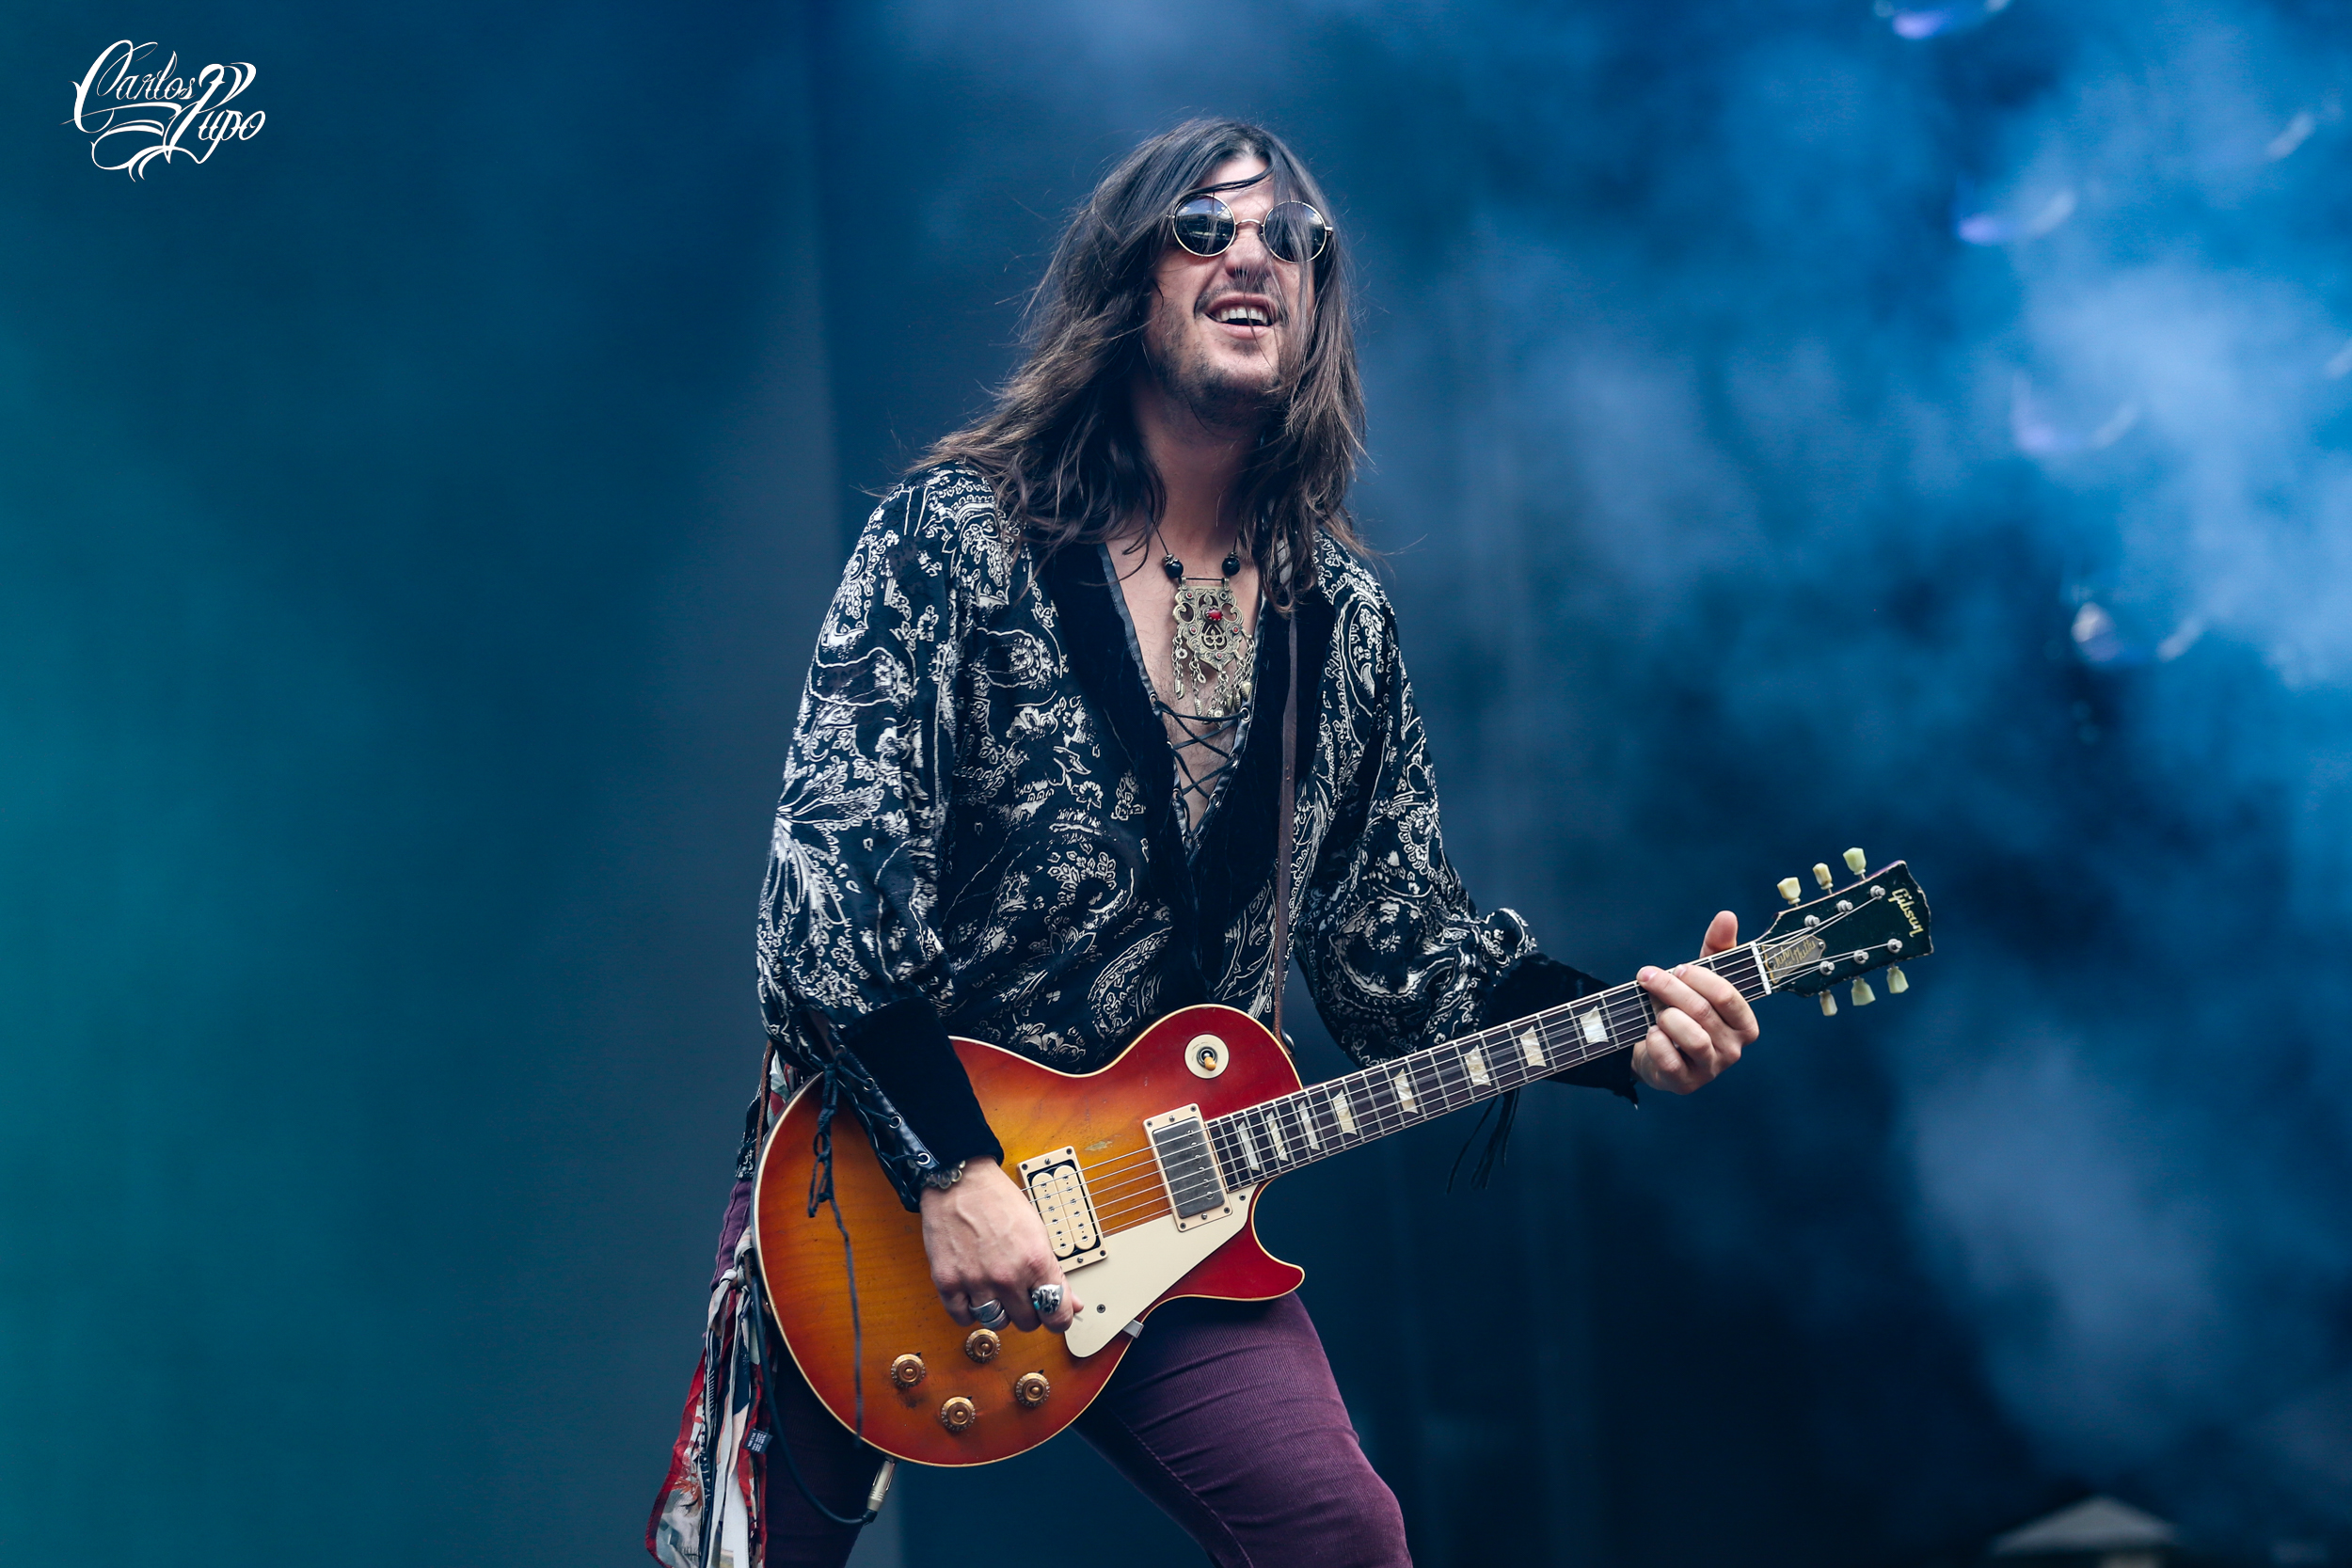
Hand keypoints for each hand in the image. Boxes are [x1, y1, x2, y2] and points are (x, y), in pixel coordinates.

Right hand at [918, 1160, 1080, 1333]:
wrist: (959, 1181)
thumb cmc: (998, 1200)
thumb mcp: (1037, 1231)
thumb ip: (1054, 1272)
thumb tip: (1072, 1304)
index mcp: (1035, 1260)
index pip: (1056, 1315)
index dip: (1059, 1319)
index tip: (1055, 1317)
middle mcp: (1007, 1276)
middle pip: (1027, 1323)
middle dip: (1029, 1312)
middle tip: (1023, 1295)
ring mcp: (975, 1281)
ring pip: (996, 1323)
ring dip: (999, 1312)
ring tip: (997, 1290)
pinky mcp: (948, 1282)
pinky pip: (963, 1317)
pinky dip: (970, 1310)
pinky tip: (974, 1293)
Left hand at [1631, 909, 1758, 1094]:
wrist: (1656, 1048)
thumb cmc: (1685, 1009)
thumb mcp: (1701, 978)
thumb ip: (1717, 948)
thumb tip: (1727, 916)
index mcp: (1744, 1023)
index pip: (1727, 995)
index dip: (1699, 978)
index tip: (1677, 968)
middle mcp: (1733, 1049)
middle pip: (1703, 1012)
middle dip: (1670, 989)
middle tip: (1648, 977)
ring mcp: (1710, 1068)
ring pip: (1691, 1037)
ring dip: (1665, 1016)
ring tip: (1655, 1010)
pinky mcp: (1685, 1083)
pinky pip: (1670, 1060)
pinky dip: (1656, 1042)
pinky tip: (1650, 1033)